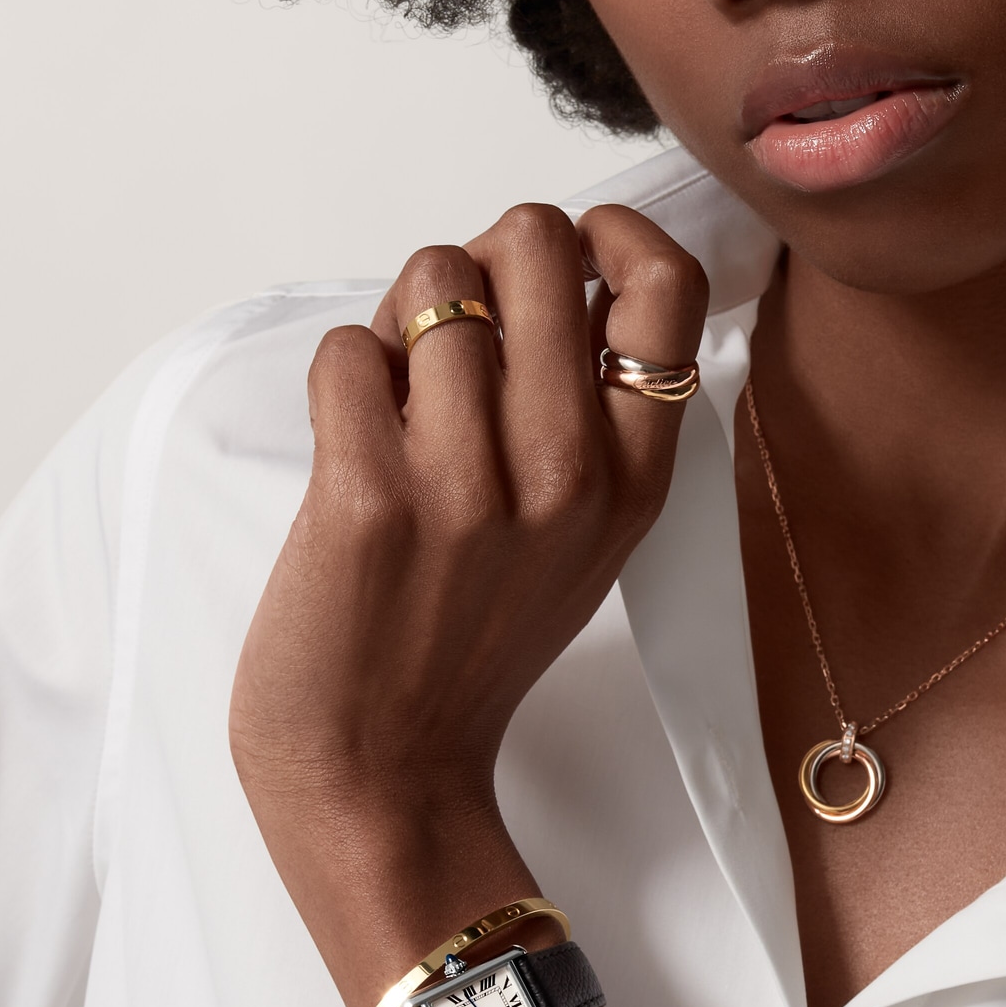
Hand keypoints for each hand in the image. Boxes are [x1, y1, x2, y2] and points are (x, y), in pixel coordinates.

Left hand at [228, 202, 708, 997]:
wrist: (386, 771)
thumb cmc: (469, 647)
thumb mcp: (584, 540)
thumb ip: (590, 414)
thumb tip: (557, 264)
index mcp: (635, 479)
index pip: (667, 287)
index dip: (607, 235)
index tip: (568, 260)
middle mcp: (570, 474)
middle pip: (534, 244)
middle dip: (479, 265)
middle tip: (453, 344)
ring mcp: (472, 487)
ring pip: (431, 283)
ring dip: (396, 329)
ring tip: (397, 416)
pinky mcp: (371, 499)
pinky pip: (348, 349)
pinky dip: (339, 381)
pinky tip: (354, 452)